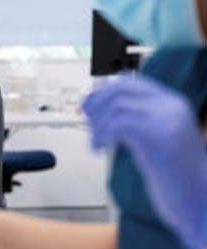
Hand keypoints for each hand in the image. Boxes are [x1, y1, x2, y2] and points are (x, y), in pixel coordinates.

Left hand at [82, 75, 206, 248]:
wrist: (199, 200)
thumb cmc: (175, 175)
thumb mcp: (153, 139)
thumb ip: (134, 120)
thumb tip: (98, 108)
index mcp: (171, 102)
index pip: (130, 82)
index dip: (103, 91)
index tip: (88, 105)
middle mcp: (171, 105)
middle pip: (120, 88)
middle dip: (96, 101)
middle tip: (85, 120)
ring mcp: (167, 119)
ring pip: (116, 105)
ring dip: (97, 124)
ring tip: (95, 143)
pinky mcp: (160, 137)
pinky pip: (118, 124)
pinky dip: (101, 135)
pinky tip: (98, 149)